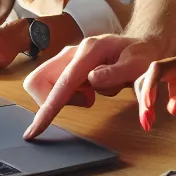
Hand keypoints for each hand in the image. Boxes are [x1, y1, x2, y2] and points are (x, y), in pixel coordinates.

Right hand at [21, 35, 165, 138]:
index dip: (48, 108)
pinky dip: (71, 96)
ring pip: (46, 86)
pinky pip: (56, 87)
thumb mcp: (138, 64)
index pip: (63, 82)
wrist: (141, 45)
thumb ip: (116, 73)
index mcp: (89, 50)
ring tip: (93, 94)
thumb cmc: (141, 55)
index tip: (34, 130)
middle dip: (53, 101)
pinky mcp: (66, 67)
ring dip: (67, 98)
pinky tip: (90, 91)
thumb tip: (92, 80)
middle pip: (39, 81)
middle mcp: (72, 53)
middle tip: (86, 100)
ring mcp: (67, 59)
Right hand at [134, 50, 175, 143]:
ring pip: (149, 80)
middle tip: (147, 123)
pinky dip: (148, 104)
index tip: (149, 109)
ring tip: (148, 124)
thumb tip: (171, 105)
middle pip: (152, 73)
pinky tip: (151, 121)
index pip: (162, 67)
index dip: (150, 85)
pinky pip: (153, 89)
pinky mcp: (175, 83)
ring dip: (144, 102)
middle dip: (145, 96)